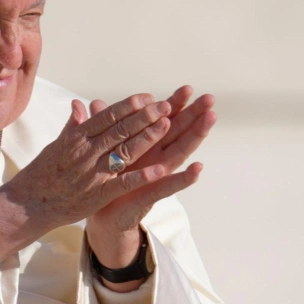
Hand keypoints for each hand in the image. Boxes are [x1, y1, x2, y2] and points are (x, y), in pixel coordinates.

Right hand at [0, 94, 171, 259]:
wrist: (27, 204)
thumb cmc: (41, 174)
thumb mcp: (55, 145)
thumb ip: (71, 126)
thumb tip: (78, 105)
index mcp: (76, 137)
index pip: (107, 116)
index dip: (129, 105)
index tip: (148, 97)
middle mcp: (85, 151)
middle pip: (120, 129)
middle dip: (145, 116)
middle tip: (165, 105)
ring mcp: (92, 172)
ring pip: (124, 150)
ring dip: (147, 137)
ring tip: (166, 125)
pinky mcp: (97, 194)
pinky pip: (123, 183)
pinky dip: (142, 175)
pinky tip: (160, 169)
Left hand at [84, 86, 216, 289]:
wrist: (102, 215)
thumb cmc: (106, 180)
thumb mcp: (102, 149)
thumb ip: (101, 126)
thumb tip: (93, 102)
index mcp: (143, 145)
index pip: (161, 121)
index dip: (174, 105)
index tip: (186, 88)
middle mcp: (154, 158)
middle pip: (177, 133)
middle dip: (194, 116)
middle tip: (209, 99)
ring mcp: (156, 176)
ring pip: (178, 154)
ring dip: (195, 137)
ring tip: (210, 121)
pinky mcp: (150, 195)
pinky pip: (168, 186)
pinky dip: (183, 178)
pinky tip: (197, 168)